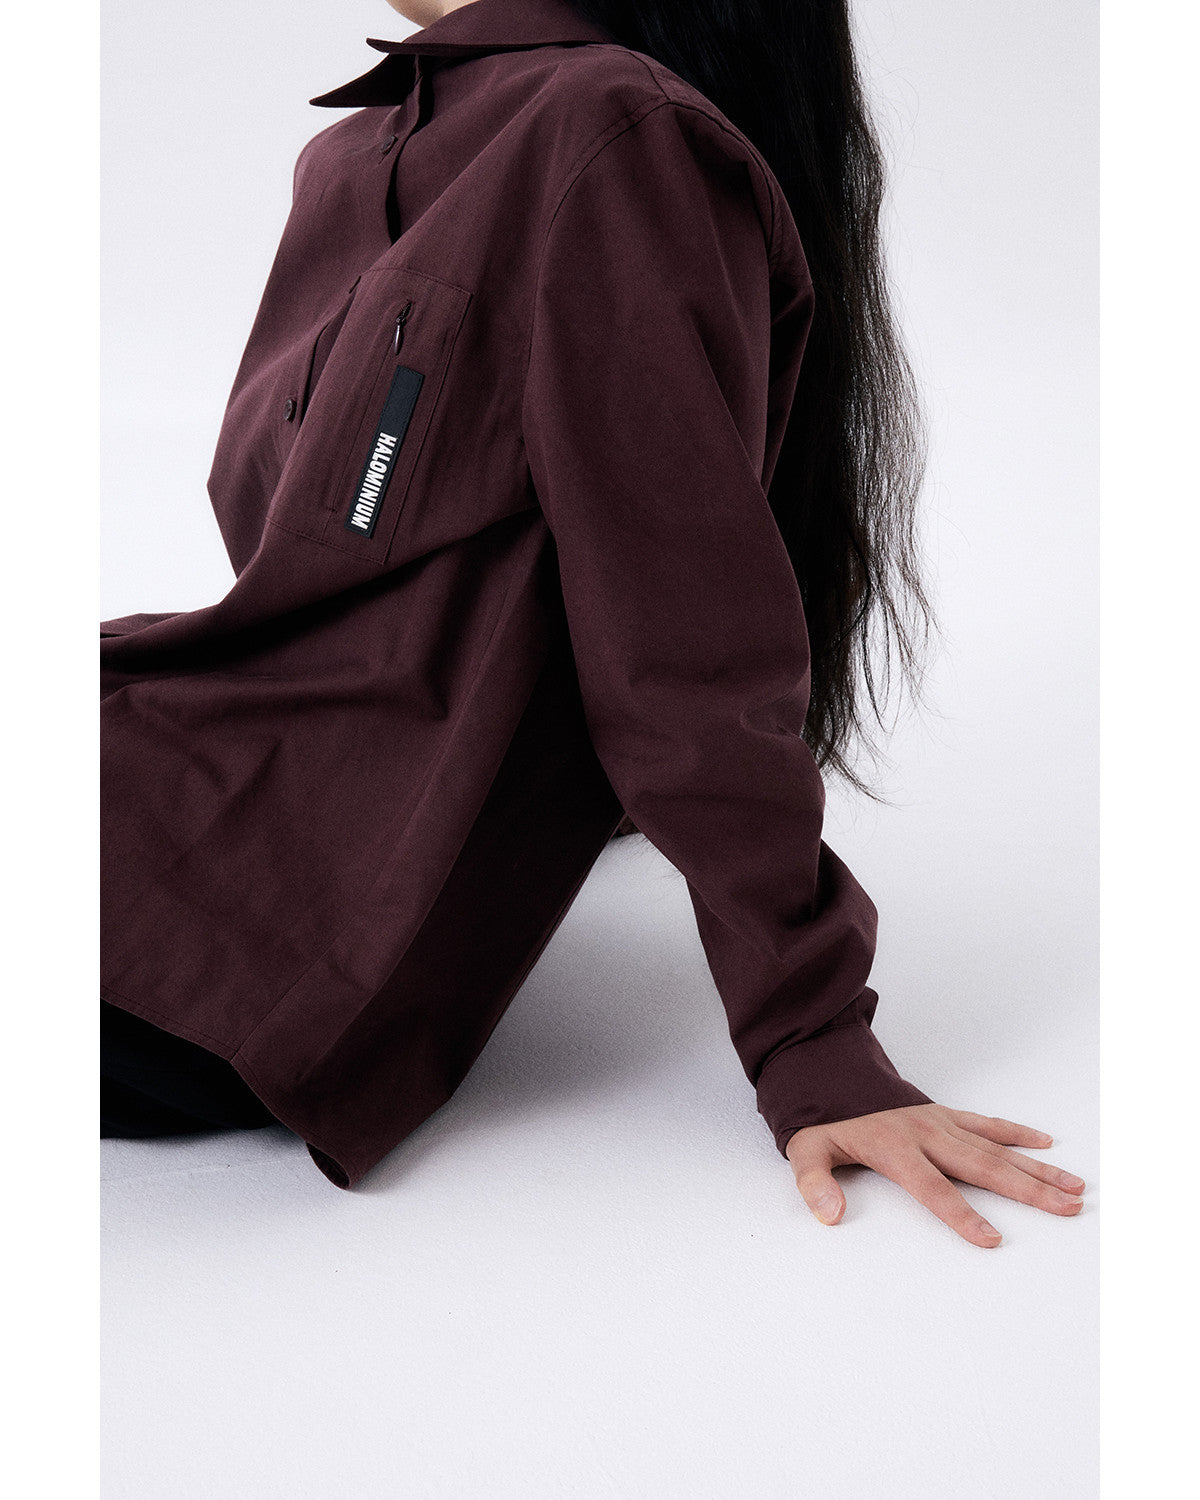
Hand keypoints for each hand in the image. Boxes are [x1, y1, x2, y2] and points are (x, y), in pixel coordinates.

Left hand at [784, 1102, 1085, 1246]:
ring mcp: (941, 1122)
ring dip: (1037, 1169)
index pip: (933, 1188)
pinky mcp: (947, 1114)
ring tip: (1074, 1188)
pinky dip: (1017, 1133)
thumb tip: (829, 1214)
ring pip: (996, 1149)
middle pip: (983, 1168)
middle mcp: (927, 1134)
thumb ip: (815, 1182)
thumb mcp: (808, 1151)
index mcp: (895, 1148)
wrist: (833, 1080)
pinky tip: (1047, 1145)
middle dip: (1028, 1190)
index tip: (992, 1240)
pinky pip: (988, 1124)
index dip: (961, 1215)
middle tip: (1067, 1208)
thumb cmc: (827, 1124)